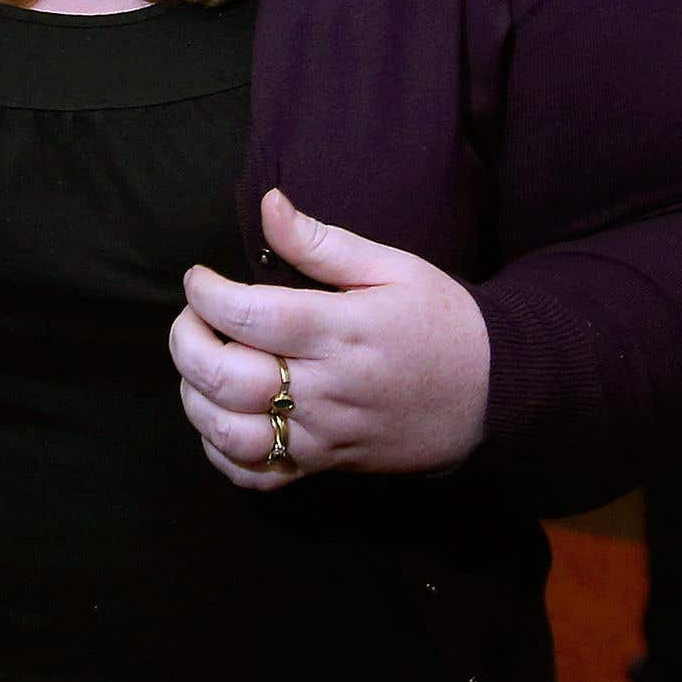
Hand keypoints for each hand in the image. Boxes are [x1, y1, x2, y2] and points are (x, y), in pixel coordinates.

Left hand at [170, 188, 490, 490]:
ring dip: (195, 398)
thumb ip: (322, 242)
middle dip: (188, 343)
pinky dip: (221, 453)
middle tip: (192, 316)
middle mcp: (328, 389)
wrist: (493, 392)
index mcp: (342, 332)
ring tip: (201, 363)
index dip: (207, 295)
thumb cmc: (441, 321)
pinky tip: (220, 417)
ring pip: (230, 434)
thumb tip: (269, 204)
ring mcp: (324, 434)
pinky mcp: (325, 464)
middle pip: (226, 378)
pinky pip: (257, 477)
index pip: (249, 317)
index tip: (200, 277)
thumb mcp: (392, 267)